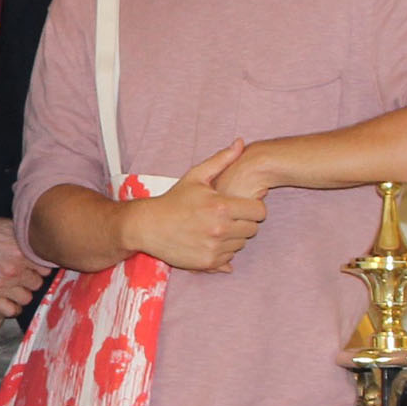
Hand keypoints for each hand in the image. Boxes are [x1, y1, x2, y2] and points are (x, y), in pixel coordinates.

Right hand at [0, 214, 49, 321]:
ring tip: (14, 289)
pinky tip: (8, 301)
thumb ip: (25, 237)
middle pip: (36, 285)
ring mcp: (1, 283)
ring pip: (25, 299)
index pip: (45, 269)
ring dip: (21, 294)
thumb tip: (40, 243)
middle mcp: (15, 269)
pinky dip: (11, 308)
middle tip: (22, 278)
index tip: (34, 269)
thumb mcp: (8, 226)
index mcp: (22, 252)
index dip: (39, 269)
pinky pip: (9, 310)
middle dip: (30, 281)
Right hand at [132, 140, 266, 271]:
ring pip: (240, 244)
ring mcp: (214, 247)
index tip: (241, 205)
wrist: (147, 227)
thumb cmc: (173, 200)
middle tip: (226, 217)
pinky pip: (228, 259)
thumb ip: (221, 160)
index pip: (259, 211)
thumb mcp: (195, 177)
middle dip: (243, 222)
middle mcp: (220, 229)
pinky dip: (222, 251)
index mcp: (222, 206)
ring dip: (233, 238)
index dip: (253, 207)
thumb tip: (241, 143)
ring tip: (214, 228)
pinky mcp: (208, 262)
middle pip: (252, 229)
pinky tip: (207, 241)